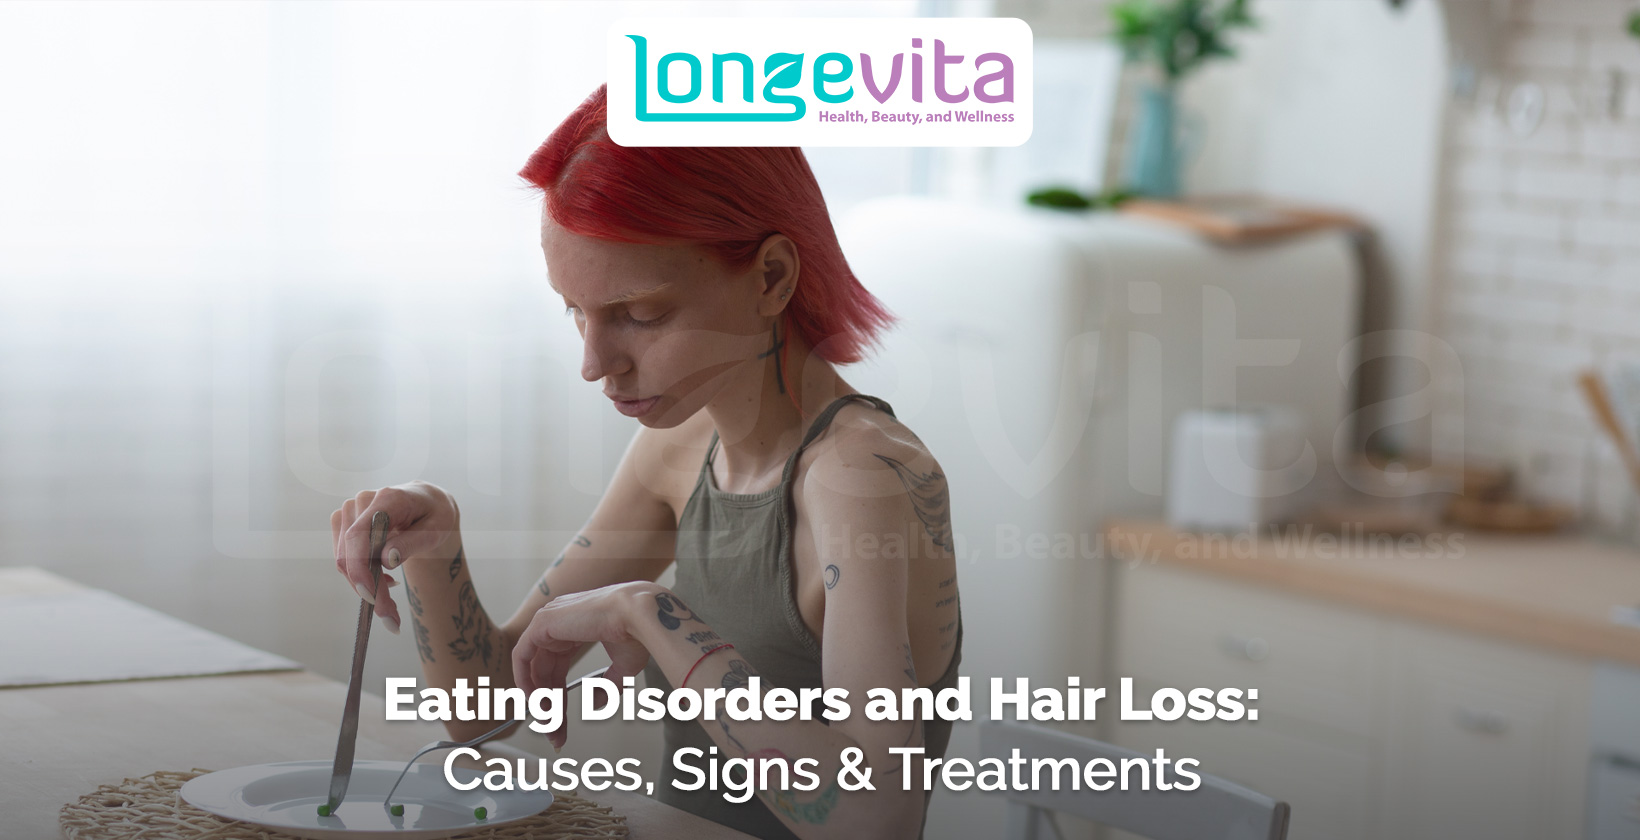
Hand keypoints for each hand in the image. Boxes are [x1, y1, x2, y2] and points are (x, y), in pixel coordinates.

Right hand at [330, 481, 461, 632]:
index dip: (359, 568)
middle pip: (351, 554)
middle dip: (369, 590)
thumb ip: (412, 543)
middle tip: (391, 618)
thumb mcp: (437, 531)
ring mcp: (350, 512)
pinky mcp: (344, 523)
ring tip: (391, 603)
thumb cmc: (435, 516)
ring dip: (364, 587)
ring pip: (343, 561)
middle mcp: (362, 502)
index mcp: (388, 498)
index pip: (359, 534)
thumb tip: (386, 560)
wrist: (428, 504)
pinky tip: (383, 581)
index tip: (371, 597)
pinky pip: (344, 559)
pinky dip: (361, 577)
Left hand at [512, 582, 655, 748]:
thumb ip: (605, 685)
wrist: (639, 615)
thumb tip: (594, 703)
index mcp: (577, 627)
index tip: (561, 724)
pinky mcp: (542, 623)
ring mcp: (548, 621)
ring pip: (531, 668)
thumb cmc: (636, 631)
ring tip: (550, 724)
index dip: (558, 698)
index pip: (557, 668)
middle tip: (554, 732)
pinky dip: (526, 682)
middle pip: (544, 672)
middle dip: (549, 706)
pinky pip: (522, 658)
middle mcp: (560, 623)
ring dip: (539, 700)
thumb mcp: (622, 666)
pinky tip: (537, 703)